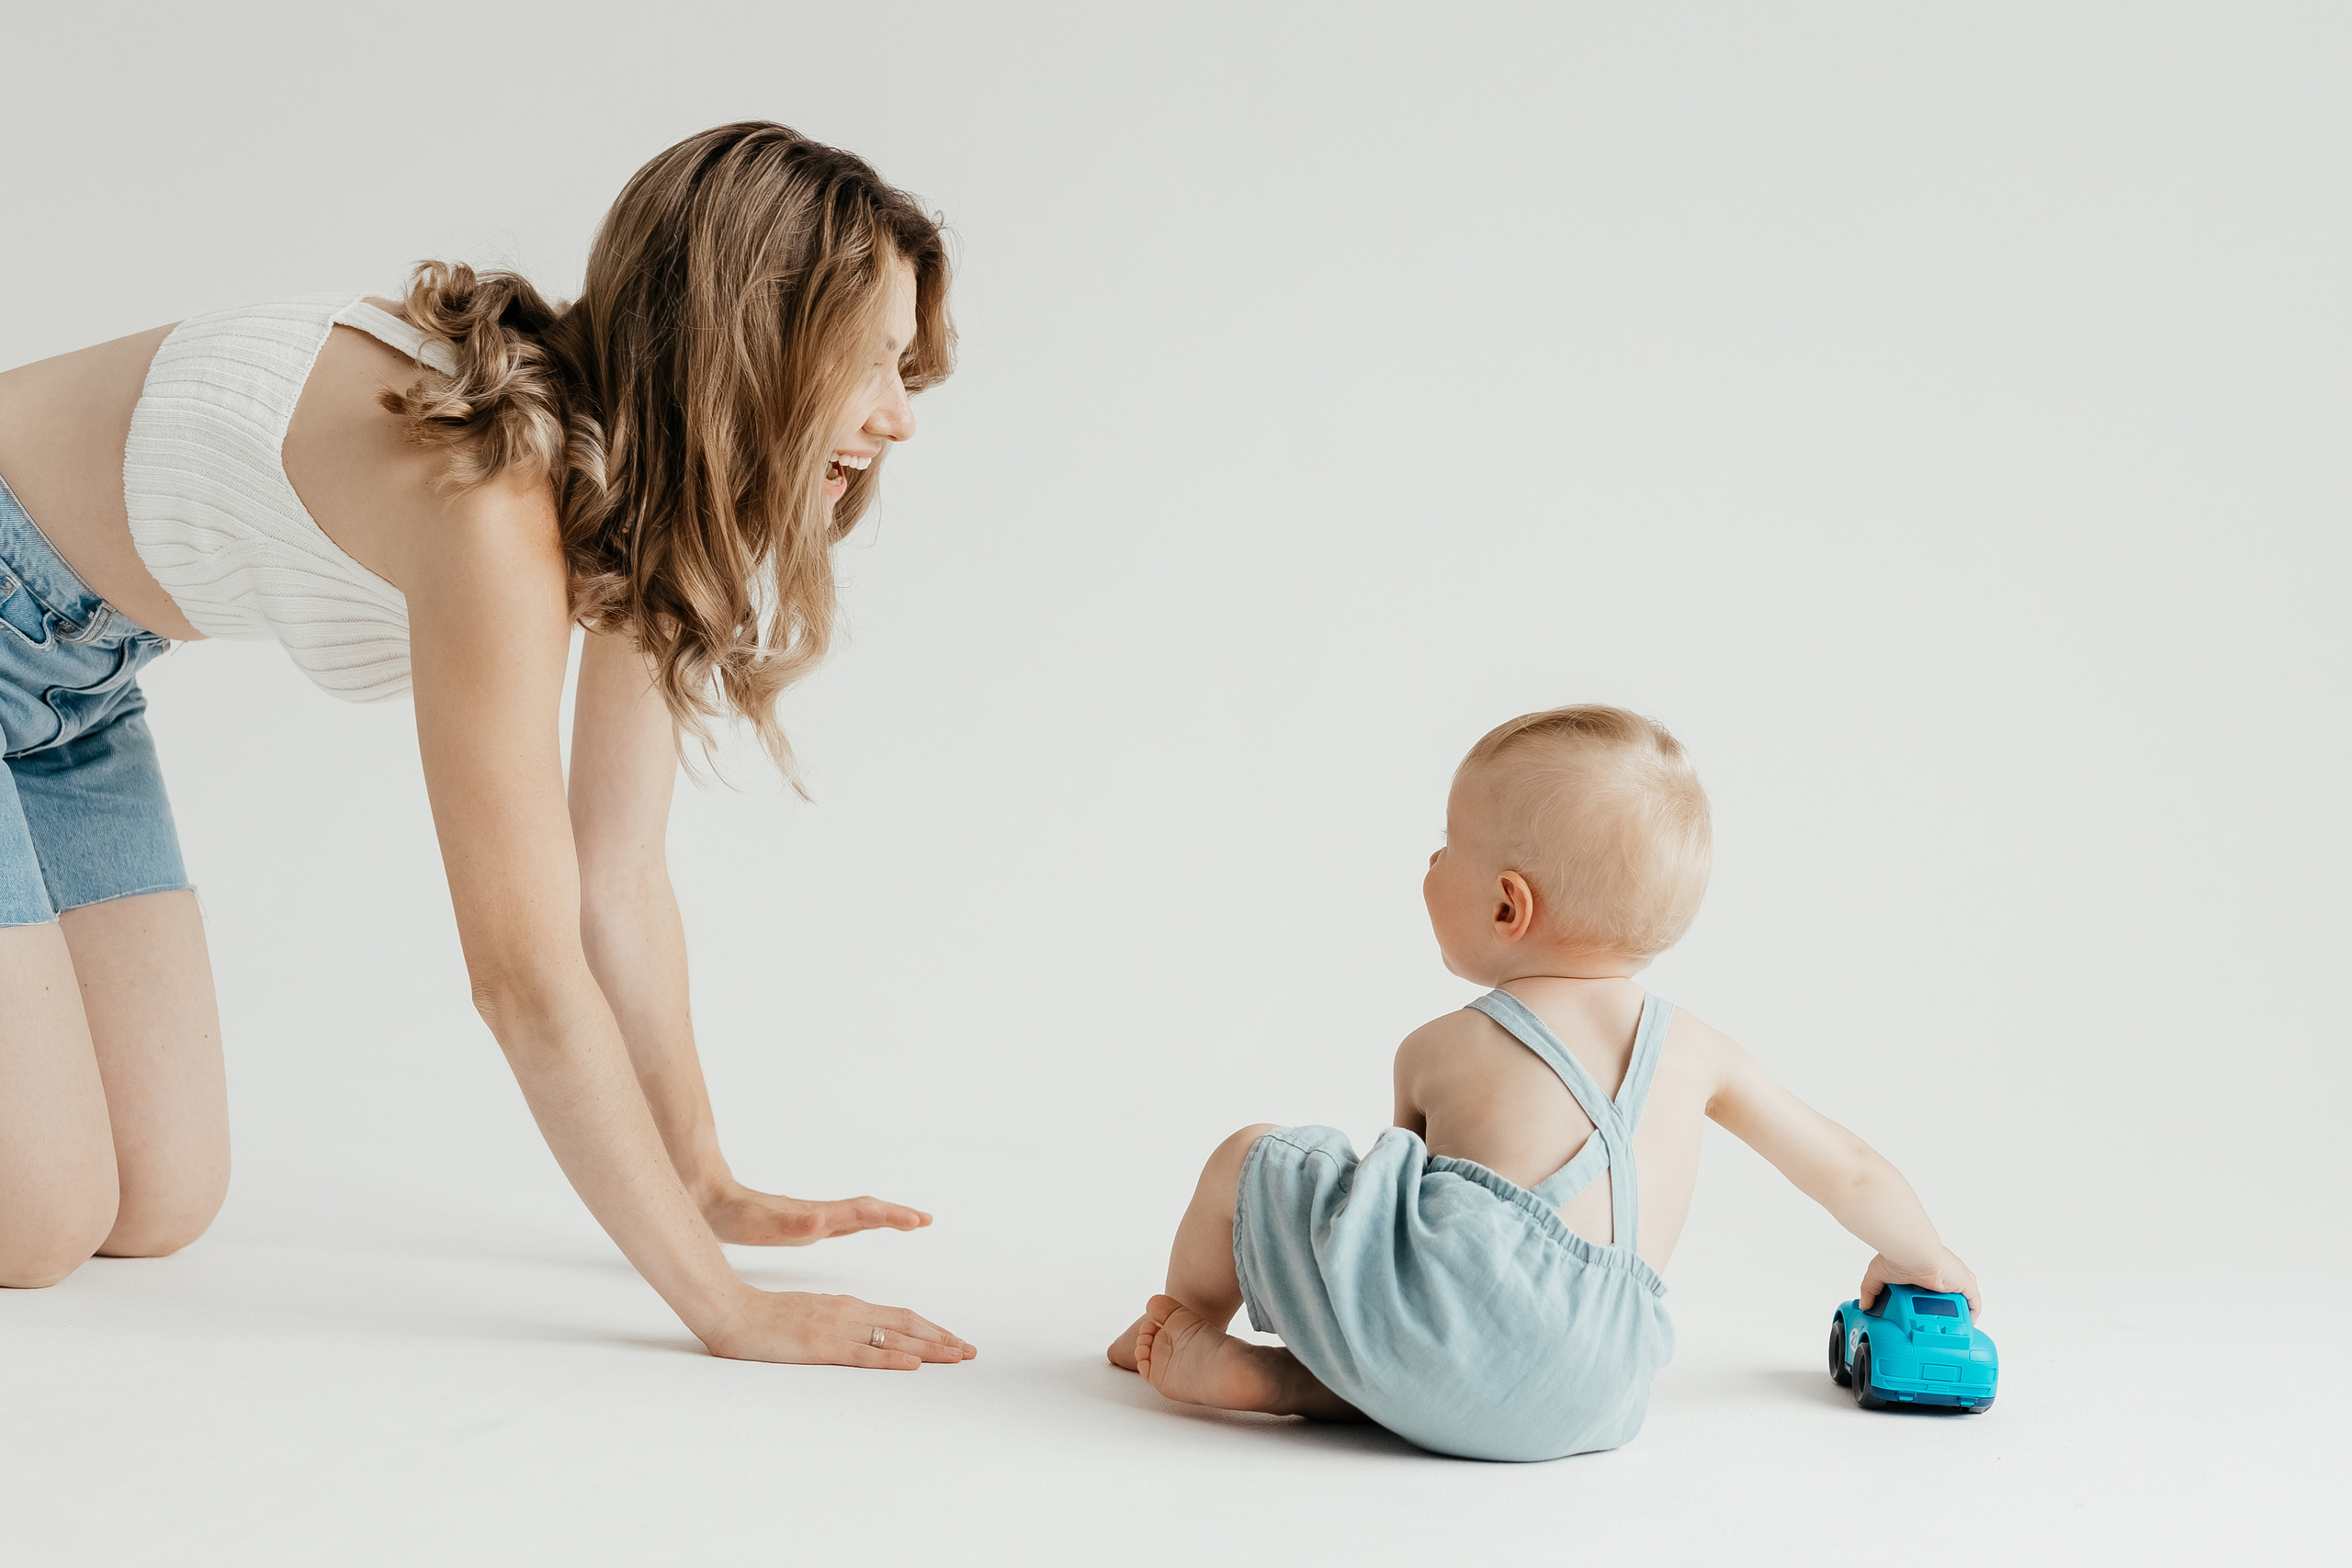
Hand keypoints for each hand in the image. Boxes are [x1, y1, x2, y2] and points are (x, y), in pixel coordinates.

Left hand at [700, 1180, 933, 1245]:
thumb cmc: (736, 1216)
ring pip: (860, 1215)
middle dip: (899, 1215)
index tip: (919, 1219)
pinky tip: (865, 1224)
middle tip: (927, 1220)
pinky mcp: (804, 1222)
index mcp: (817, 1217)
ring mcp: (814, 1217)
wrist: (713, 1200)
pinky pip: (845, 1221)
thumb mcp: (762, 1226)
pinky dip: (865, 1220)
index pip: (864, 1214)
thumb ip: (793, 1223)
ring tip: (909, 1220)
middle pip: (869, 1211)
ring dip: (886, 1216)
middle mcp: (821, 1215)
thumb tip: (823, 1218)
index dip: (892, 1217)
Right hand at [701, 1288, 975, 1368]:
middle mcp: (849, 1313)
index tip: (954, 1340)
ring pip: (894, 1339)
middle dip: (942, 1338)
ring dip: (930, 1349)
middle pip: (907, 1325)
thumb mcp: (811, 1315)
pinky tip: (912, 1366)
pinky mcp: (821, 1346)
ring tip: (957, 1357)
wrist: (733, 1311)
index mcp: (847, 1305)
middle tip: (970, 1351)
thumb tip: (863, 1335)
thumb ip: (838, 1322)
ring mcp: (837, 1329)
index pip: (900, 1317)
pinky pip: (863, 1355)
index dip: (931, 1328)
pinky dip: (891, 1360)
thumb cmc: (765, 1318)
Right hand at [1859, 1247, 1981, 1315]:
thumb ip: (1871, 1290)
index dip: (1931, 1302)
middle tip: (1937, 1326)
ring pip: (1963, 1300)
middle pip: (1950, 1296)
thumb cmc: (1897, 1256)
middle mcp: (1944, 1274)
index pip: (1933, 1288)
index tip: (1925, 1315)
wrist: (1912, 1253)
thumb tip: (1864, 1305)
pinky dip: (1971, 1314)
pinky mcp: (1965, 1283)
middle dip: (1946, 1310)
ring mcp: (1956, 1279)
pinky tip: (1966, 1324)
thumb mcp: (1878, 1274)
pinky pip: (1974, 1303)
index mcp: (1926, 1270)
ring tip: (1950, 1328)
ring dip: (1959, 1312)